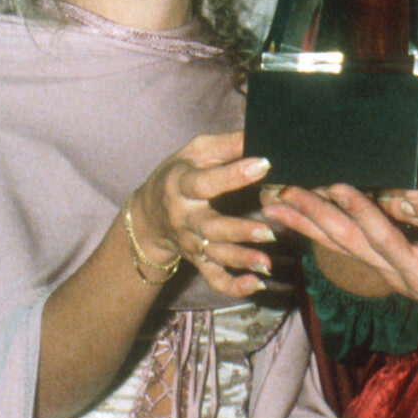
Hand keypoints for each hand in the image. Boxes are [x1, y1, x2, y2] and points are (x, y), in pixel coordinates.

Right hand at [133, 131, 275, 298]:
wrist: (149, 215)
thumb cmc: (179, 173)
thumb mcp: (195, 151)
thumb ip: (227, 144)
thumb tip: (259, 131)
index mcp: (181, 185)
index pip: (205, 182)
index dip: (233, 174)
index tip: (264, 164)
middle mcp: (184, 218)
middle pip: (210, 227)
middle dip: (238, 231)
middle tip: (269, 230)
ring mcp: (191, 242)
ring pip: (215, 255)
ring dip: (241, 260)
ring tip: (266, 262)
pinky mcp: (198, 260)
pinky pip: (214, 278)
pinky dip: (233, 286)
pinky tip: (257, 284)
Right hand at [261, 184, 417, 340]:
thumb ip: (403, 241)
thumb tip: (382, 204)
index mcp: (389, 269)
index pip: (338, 243)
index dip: (304, 223)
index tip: (273, 203)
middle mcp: (399, 274)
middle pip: (347, 242)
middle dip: (312, 216)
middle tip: (282, 193)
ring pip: (384, 242)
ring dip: (359, 212)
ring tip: (337, 186)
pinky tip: (415, 192)